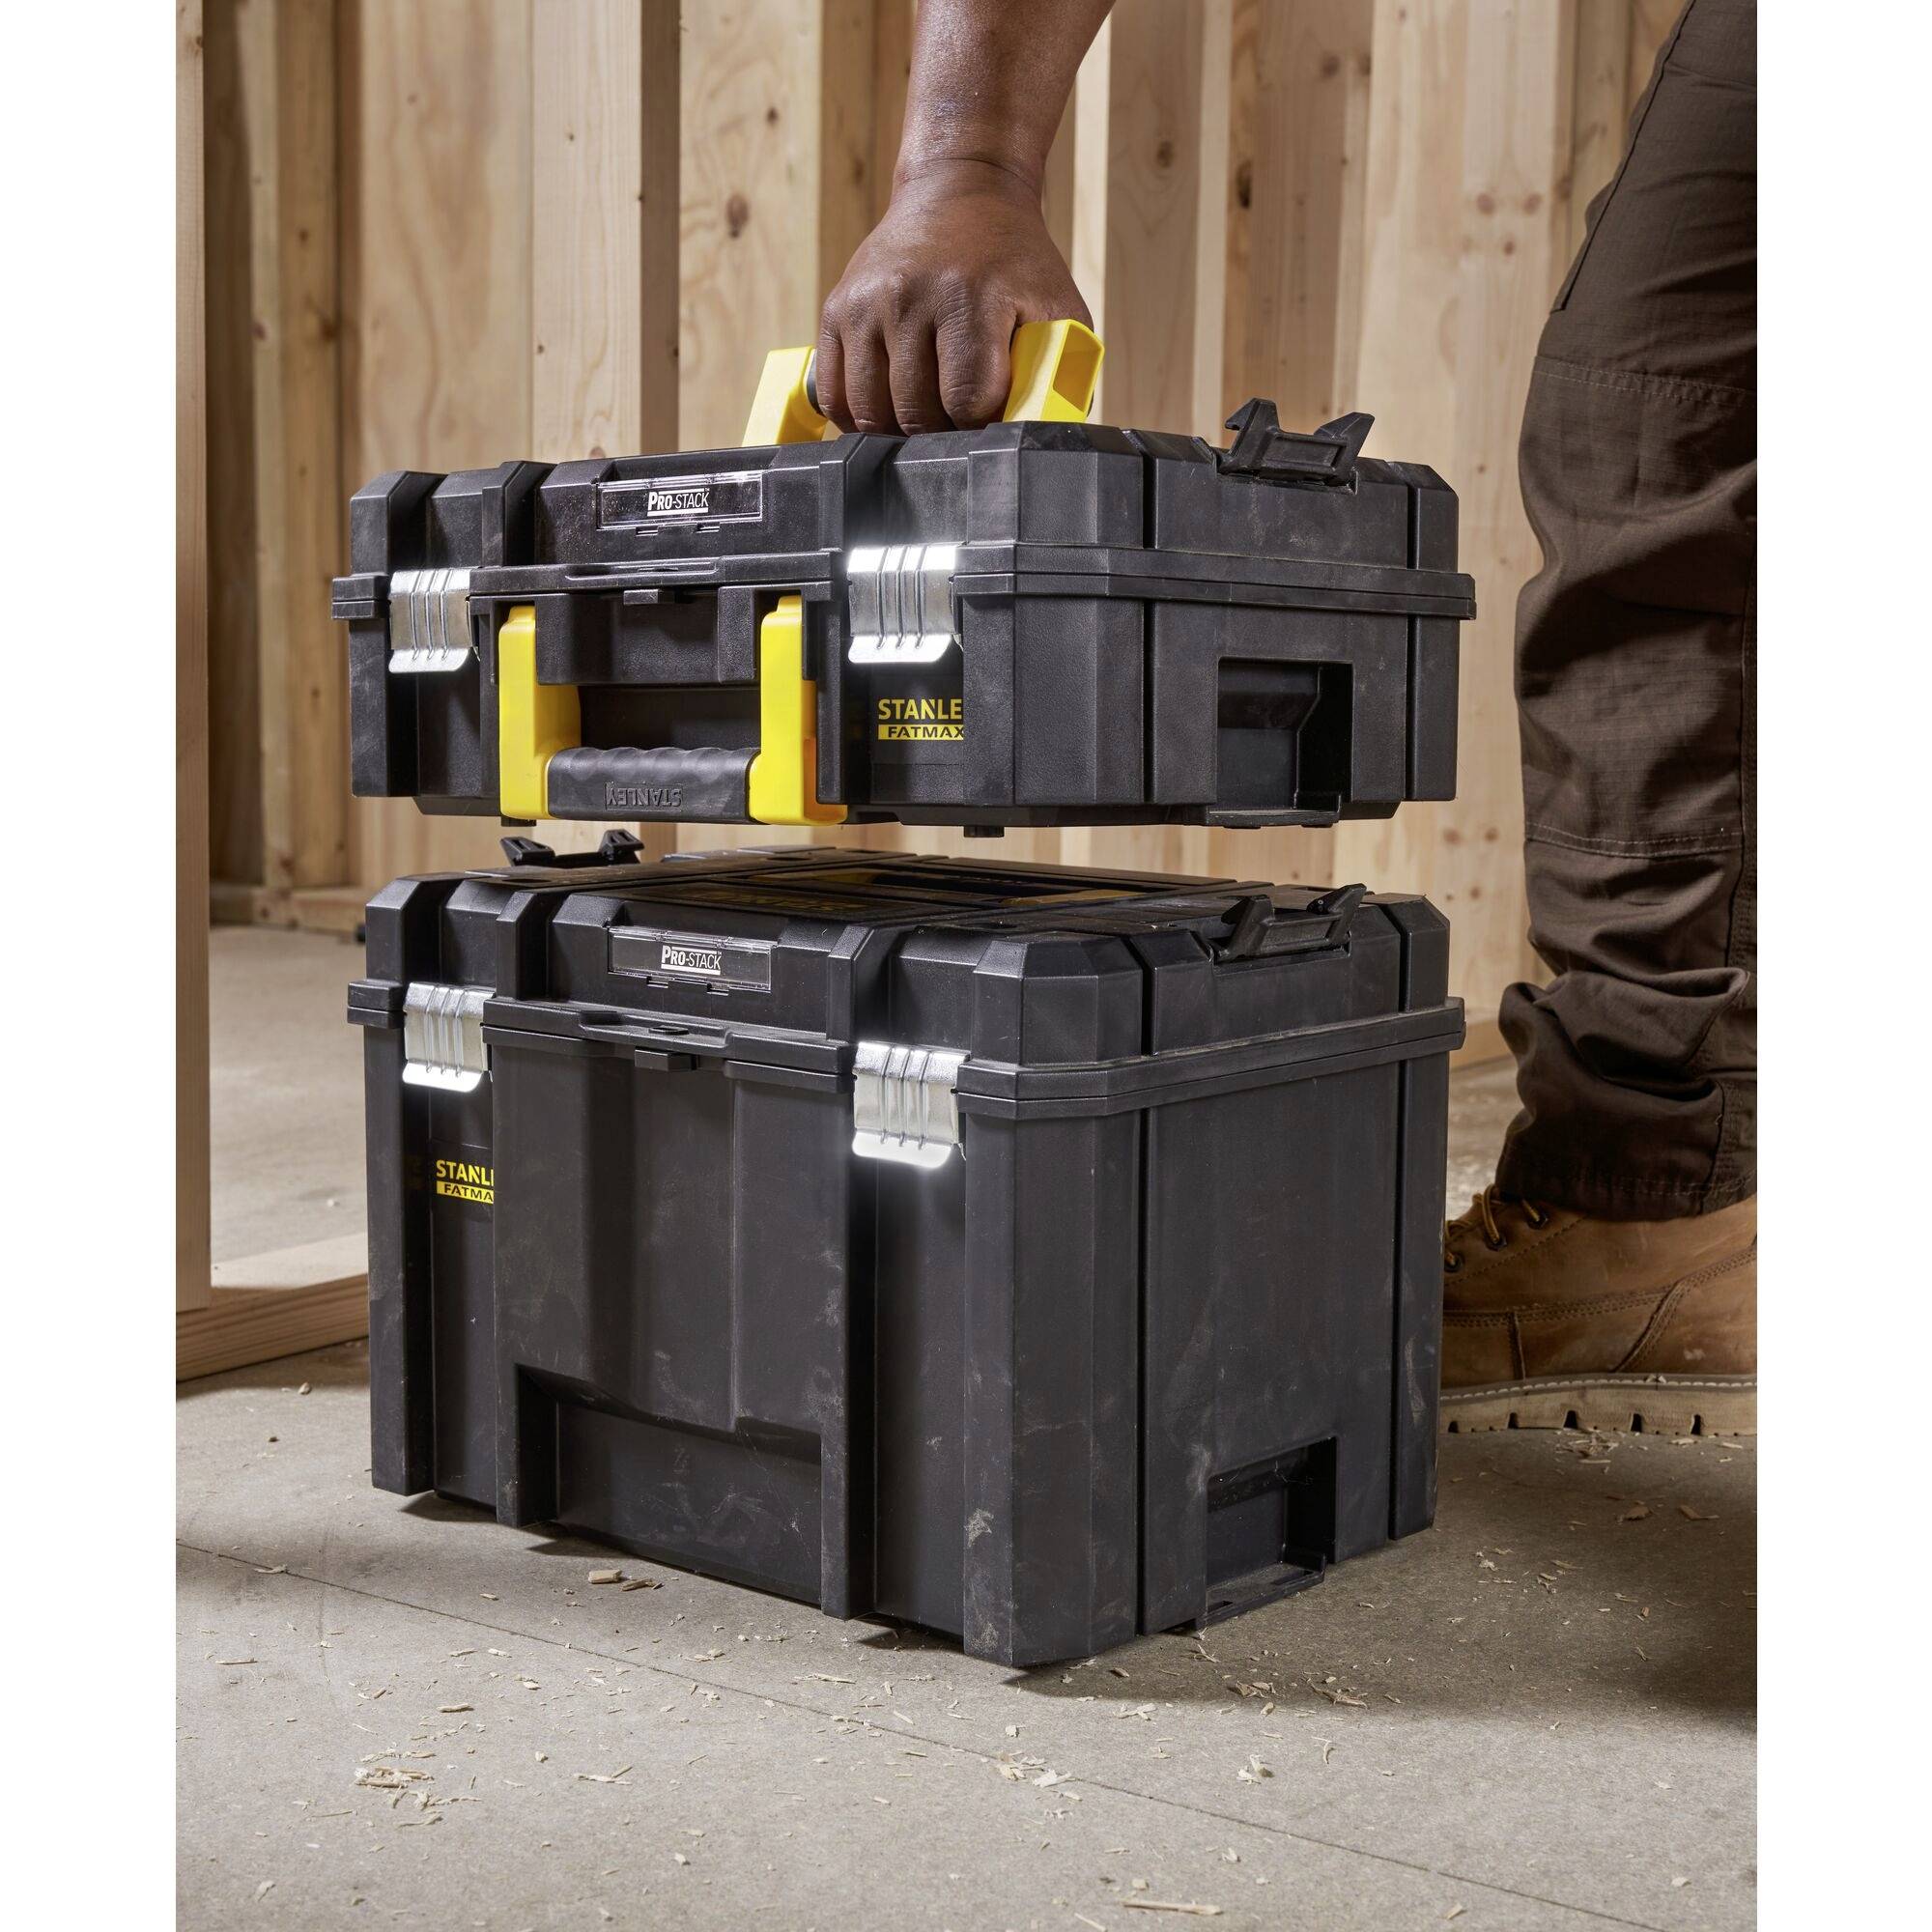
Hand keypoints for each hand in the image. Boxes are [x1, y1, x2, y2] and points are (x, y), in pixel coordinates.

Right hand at [815, 160, 1089, 434]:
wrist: (959, 192)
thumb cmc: (1014, 263)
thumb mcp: (1055, 308)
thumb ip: (1053, 373)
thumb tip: (1035, 437)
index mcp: (969, 297)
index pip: (965, 401)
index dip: (981, 424)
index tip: (990, 415)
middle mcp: (910, 297)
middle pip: (915, 413)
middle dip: (941, 432)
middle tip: (960, 421)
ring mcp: (866, 304)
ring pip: (871, 413)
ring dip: (899, 430)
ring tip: (926, 415)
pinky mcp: (837, 310)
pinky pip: (835, 395)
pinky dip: (859, 417)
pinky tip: (888, 408)